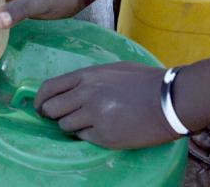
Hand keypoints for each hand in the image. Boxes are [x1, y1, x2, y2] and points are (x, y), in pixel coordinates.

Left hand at [34, 62, 180, 149]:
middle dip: (53, 116)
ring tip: (91, 122)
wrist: (170, 99)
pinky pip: (83, 138)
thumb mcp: (112, 70)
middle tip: (62, 118)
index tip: (39, 108)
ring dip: (73, 126)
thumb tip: (66, 92)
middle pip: (51, 110)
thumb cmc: (144, 81)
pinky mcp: (105, 135)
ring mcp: (94, 115)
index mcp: (87, 75)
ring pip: (65, 126)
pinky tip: (104, 129)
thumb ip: (87, 80)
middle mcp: (86, 94)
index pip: (48, 88)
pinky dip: (88, 135)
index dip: (39, 100)